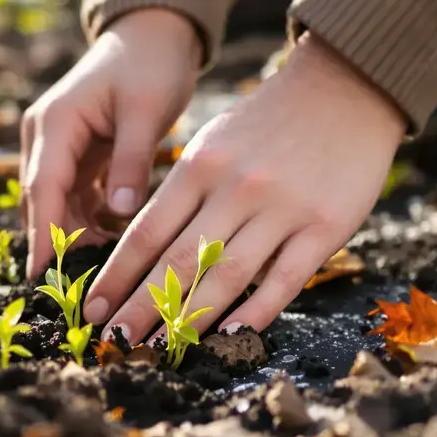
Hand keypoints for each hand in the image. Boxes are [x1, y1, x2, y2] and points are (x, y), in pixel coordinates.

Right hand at [20, 8, 201, 277]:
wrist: (154, 34)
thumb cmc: (151, 64)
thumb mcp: (145, 111)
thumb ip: (131, 162)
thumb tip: (120, 214)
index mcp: (55, 122)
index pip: (45, 188)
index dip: (43, 234)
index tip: (42, 275)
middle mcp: (46, 135)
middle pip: (44, 201)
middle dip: (58, 242)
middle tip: (80, 286)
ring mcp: (58, 144)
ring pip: (58, 203)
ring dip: (77, 233)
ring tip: (105, 268)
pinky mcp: (76, 153)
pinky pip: (76, 196)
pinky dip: (90, 219)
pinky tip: (115, 240)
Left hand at [82, 33, 407, 341]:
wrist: (345, 87)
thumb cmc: (266, 123)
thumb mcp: (212, 143)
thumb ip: (183, 194)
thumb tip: (144, 254)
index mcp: (199, 167)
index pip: (145, 233)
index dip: (116, 277)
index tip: (92, 309)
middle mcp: (235, 188)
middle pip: (178, 261)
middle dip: (140, 308)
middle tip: (112, 342)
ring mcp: (282, 209)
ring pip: (226, 276)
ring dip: (188, 320)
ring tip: (159, 350)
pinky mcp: (325, 226)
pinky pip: (284, 280)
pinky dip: (254, 312)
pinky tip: (228, 338)